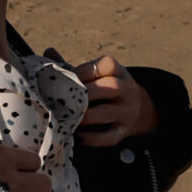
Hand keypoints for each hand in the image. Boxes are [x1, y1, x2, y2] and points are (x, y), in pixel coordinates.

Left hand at [44, 48, 158, 146]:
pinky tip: (76, 137)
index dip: (82, 71)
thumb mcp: (99, 75)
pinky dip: (91, 139)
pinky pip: (109, 137)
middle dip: (83, 93)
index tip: (65, 78)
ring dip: (83, 116)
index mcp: (118, 71)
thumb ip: (74, 67)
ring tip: (64, 118)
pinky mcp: (124, 132)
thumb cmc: (108, 89)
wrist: (142, 110)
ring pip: (106, 112)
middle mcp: (127, 89)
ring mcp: (127, 112)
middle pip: (109, 86)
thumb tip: (48, 52)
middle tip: (60, 100)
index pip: (105, 65)